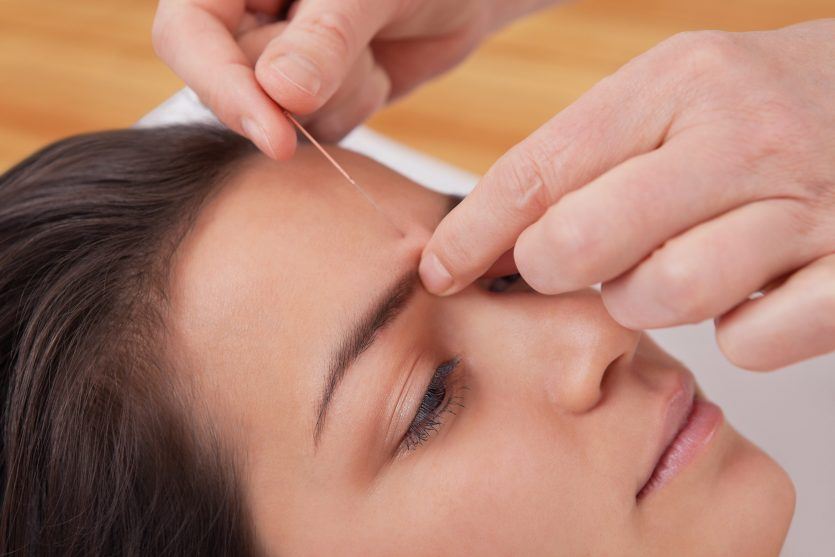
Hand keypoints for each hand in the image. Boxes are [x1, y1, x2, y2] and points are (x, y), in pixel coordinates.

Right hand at [152, 0, 551, 158]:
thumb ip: (326, 37)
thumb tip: (281, 94)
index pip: (187, 35)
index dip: (223, 87)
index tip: (276, 137)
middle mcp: (244, 18)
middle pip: (235, 84)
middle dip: (304, 88)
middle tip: (362, 46)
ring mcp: (273, 62)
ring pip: (278, 117)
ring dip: (337, 96)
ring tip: (371, 48)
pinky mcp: (307, 98)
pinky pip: (316, 132)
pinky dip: (353, 108)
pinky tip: (373, 70)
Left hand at [420, 19, 834, 370]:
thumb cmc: (757, 111)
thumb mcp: (670, 98)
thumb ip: (586, 159)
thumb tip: (491, 238)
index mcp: (677, 84)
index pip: (538, 171)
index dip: (472, 234)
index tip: (438, 271)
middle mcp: (740, 137)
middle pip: (581, 241)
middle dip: (553, 270)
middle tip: (568, 266)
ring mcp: (805, 205)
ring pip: (662, 295)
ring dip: (647, 300)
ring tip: (670, 271)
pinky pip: (750, 344)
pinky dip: (736, 333)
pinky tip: (747, 294)